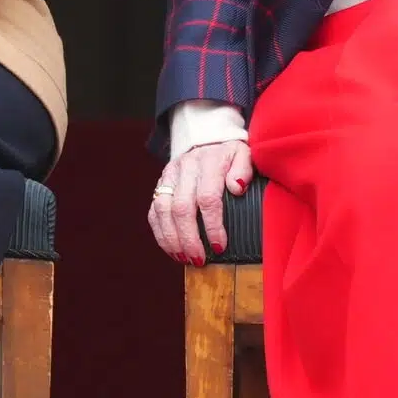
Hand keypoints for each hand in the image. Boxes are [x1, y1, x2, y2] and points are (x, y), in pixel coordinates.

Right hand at [148, 136, 253, 265]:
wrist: (206, 138)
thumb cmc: (229, 154)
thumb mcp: (244, 155)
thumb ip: (244, 169)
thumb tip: (237, 187)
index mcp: (208, 162)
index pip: (207, 197)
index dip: (212, 225)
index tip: (220, 246)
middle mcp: (185, 168)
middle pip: (181, 208)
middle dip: (189, 238)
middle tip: (199, 259)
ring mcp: (168, 177)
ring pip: (162, 210)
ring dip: (172, 239)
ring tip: (184, 258)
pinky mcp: (159, 185)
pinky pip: (154, 212)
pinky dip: (160, 233)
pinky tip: (172, 249)